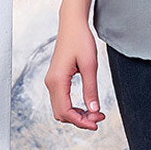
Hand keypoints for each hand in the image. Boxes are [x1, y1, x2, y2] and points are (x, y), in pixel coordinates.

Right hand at [44, 15, 106, 129]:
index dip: (81, 122)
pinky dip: (74, 107)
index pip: (65, 111)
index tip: (96, 124)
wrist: (72, 25)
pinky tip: (88, 105)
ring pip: (61, 109)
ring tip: (96, 112)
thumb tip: (94, 110)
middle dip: (80, 120)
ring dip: (77, 114)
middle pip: (61, 114)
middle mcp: (51, 83)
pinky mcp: (56, 80)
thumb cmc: (81, 41)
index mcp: (57, 81)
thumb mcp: (90, 65)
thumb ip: (91, 89)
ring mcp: (52, 82)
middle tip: (99, 117)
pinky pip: (62, 101)